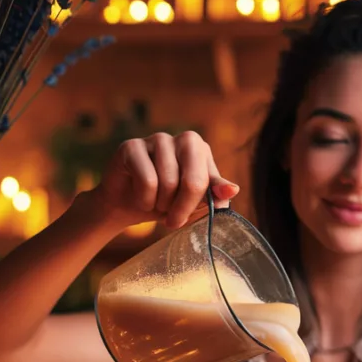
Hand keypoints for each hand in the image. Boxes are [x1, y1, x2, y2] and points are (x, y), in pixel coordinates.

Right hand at [86, 131, 238, 229]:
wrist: (128, 206)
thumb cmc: (166, 202)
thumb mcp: (195, 203)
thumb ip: (214, 195)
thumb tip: (233, 190)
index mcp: (202, 150)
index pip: (210, 183)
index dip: (199, 207)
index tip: (189, 219)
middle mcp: (183, 139)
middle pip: (193, 181)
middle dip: (183, 208)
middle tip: (174, 222)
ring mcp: (157, 139)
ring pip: (168, 182)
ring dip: (162, 204)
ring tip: (157, 205)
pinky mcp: (131, 146)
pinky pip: (147, 181)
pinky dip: (145, 200)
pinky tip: (140, 198)